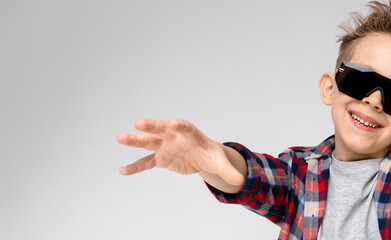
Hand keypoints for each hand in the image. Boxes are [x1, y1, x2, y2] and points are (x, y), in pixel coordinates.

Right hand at [117, 119, 242, 185]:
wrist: (203, 158)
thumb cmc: (212, 156)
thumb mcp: (221, 163)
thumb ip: (228, 171)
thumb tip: (241, 181)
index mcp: (193, 135)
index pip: (187, 128)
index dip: (181, 126)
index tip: (174, 123)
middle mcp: (176, 137)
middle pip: (162, 129)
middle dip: (152, 126)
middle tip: (138, 123)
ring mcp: (166, 146)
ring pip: (149, 141)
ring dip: (135, 140)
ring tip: (120, 137)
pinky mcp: (160, 158)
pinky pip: (146, 162)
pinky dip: (136, 166)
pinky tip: (123, 170)